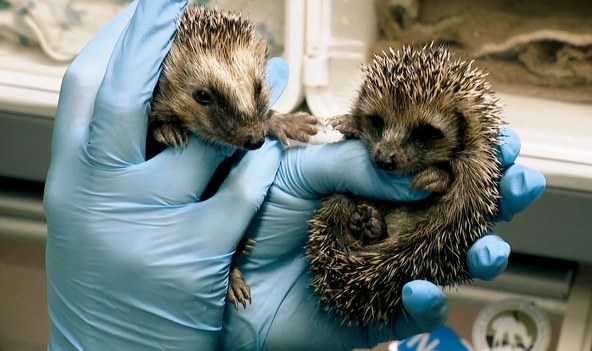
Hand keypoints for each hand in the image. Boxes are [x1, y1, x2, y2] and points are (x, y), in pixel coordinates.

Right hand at [43, 1, 287, 349]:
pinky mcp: (198, 253)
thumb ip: (114, 166)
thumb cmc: (109, 284)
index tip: (144, 7)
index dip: (115, 43)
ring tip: (262, 79)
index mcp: (73, 183)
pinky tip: (273, 149)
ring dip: (237, 108)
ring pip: (202, 140)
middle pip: (126, 97)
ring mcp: (148, 224)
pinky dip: (262, 163)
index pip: (86, 92)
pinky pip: (244, 188)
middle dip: (153, 39)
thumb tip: (154, 107)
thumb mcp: (94, 221)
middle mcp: (101, 196)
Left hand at [218, 126, 545, 349]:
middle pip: (459, 212)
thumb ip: (354, 165)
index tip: (499, 136)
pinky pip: (419, 310)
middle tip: (520, 181)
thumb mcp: (297, 172)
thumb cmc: (252, 220)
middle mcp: (392, 225)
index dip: (470, 152)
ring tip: (492, 246)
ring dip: (485, 254)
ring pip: (454, 263)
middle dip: (497, 197)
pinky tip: (421, 287)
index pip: (435, 165)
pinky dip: (429, 301)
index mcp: (376, 187)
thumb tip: (415, 169)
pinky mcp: (380, 311)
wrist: (220, 283)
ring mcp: (390, 269)